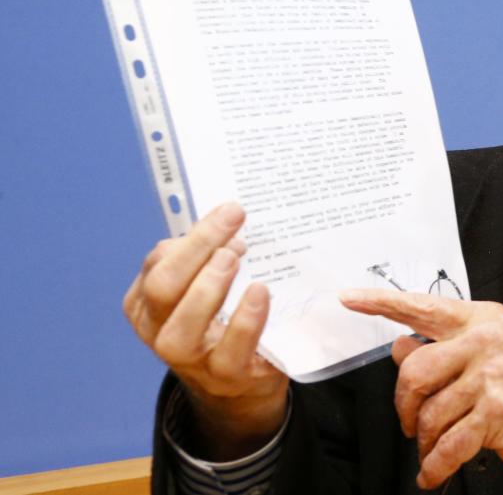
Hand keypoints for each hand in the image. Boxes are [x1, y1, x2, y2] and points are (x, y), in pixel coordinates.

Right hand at [123, 202, 287, 459]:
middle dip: (197, 249)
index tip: (227, 213)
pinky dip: (246, 318)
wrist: (241, 383)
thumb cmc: (220, 322)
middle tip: (234, 223)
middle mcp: (159, 333)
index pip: (158, 265)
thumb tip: (221, 222)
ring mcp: (192, 361)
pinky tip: (260, 291)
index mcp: (147, 305)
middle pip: (163, 288)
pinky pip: (232, 349)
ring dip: (210, 285)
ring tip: (235, 256)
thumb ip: (201, 259)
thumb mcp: (201, 288)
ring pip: (183, 326)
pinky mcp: (228, 377)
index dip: (192, 238)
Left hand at [339, 289, 502, 488]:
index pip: (422, 306)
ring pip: (429, 413)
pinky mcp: (497, 414)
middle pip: (413, 371)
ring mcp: (492, 376)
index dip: (381, 302)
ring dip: (425, 440)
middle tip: (411, 423)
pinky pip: (447, 445)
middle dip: (404, 406)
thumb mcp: (491, 350)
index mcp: (480, 319)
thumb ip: (445, 346)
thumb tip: (398, 346)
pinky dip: (435, 466)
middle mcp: (485, 341)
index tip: (348, 298)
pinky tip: (434, 472)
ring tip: (435, 447)